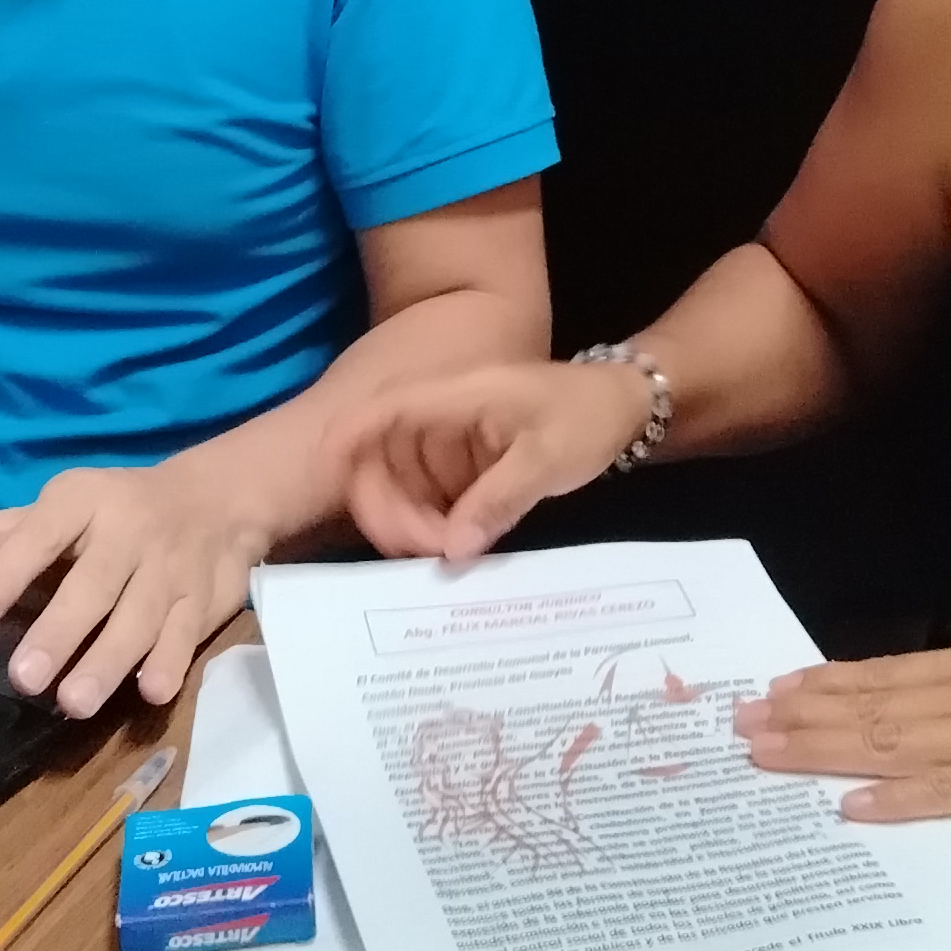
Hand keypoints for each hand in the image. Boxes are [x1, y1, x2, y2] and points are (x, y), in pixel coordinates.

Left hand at [0, 463, 270, 715]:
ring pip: (139, 617)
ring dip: (109, 660)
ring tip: (73, 702)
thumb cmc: (106, 515)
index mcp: (78, 503)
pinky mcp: (202, 601)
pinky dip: (171, 662)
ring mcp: (168, 568)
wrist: (216, 500)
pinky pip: (186, 634)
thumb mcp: (41, 517)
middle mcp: (126, 532)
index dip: (6, 573)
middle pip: (91, 586)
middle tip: (22, 679)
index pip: (37, 535)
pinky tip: (151, 692)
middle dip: (59, 633)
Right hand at [336, 358, 651, 560]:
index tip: (327, 480)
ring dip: (405, 522)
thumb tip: (452, 551)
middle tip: (420, 553)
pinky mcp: (460, 465)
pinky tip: (448, 550)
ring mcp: (447, 441)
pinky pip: (426, 496)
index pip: (380, 410)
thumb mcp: (548, 458)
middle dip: (385, 508)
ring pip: (399, 484)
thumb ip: (498, 501)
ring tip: (442, 555)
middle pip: (379, 458)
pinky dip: (428, 523)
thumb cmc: (587, 416)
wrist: (624, 404)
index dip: (342, 439)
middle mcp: (439, 416)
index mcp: (454, 395)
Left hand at [732, 627, 950, 820]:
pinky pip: (942, 792)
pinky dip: (891, 799)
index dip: (826, 683)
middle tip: (738, 724)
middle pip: (870, 707)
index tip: (775, 688)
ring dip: (822, 751)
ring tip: (766, 756)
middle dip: (801, 718)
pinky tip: (847, 805)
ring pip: (888, 743)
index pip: (886, 672)